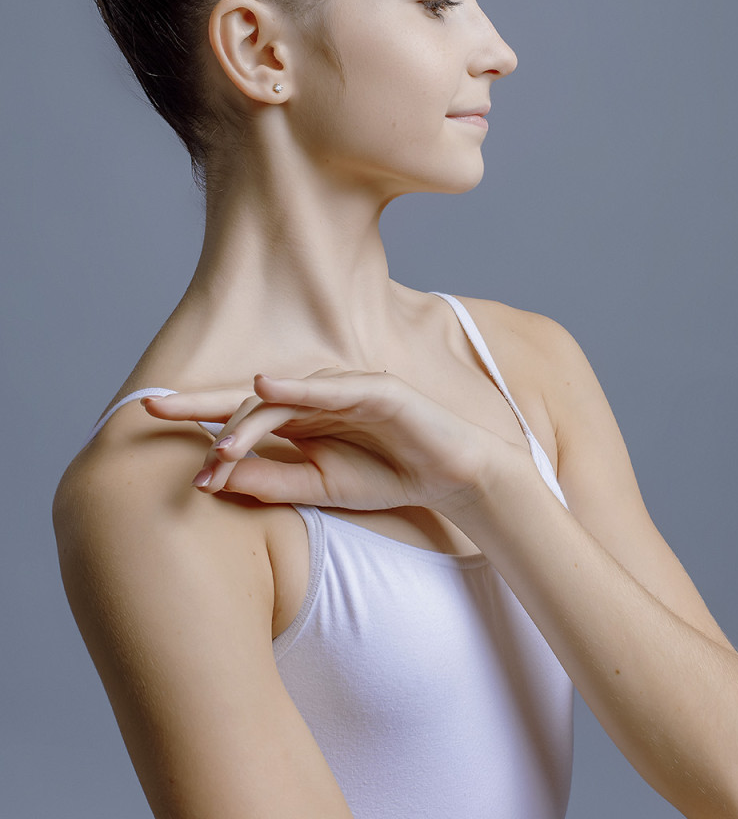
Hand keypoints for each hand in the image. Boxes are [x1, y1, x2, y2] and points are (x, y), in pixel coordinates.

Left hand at [142, 371, 513, 514]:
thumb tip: (216, 478)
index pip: (241, 414)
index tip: (149, 418)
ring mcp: (344, 389)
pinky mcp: (376, 388)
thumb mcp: (319, 487)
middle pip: (248, 399)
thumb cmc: (386, 476)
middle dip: (203, 406)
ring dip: (246, 422)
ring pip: (282, 399)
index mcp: (300, 419)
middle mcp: (314, 398)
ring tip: (217, 451)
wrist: (451, 478)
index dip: (198, 414)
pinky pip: (330, 388)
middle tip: (155, 411)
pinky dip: (298, 389)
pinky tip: (266, 387)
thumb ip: (272, 479)